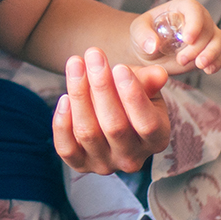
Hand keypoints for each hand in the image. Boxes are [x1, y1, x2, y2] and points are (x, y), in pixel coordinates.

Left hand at [52, 48, 171, 174]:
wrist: (114, 112)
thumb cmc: (132, 94)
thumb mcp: (146, 86)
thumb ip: (150, 81)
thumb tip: (158, 75)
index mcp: (156, 140)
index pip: (146, 123)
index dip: (132, 96)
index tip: (120, 67)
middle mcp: (132, 158)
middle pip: (115, 126)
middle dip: (102, 87)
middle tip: (93, 55)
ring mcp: (105, 164)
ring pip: (88, 133)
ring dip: (79, 95)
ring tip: (76, 64)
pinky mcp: (80, 164)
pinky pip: (66, 148)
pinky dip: (62, 123)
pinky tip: (64, 98)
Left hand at [131, 0, 220, 75]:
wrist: (149, 52)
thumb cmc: (144, 35)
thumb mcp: (138, 31)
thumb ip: (143, 35)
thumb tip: (152, 45)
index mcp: (181, 8)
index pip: (194, 9)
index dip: (194, 23)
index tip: (188, 39)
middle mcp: (198, 18)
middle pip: (207, 28)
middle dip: (197, 46)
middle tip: (180, 59)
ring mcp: (205, 35)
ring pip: (218, 41)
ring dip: (210, 54)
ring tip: (198, 65)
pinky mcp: (207, 52)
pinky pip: (219, 56)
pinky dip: (216, 63)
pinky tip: (208, 70)